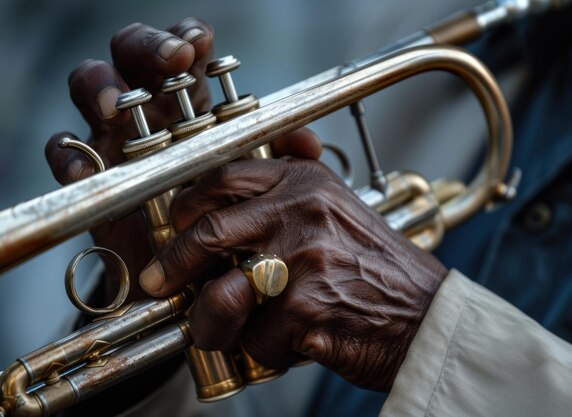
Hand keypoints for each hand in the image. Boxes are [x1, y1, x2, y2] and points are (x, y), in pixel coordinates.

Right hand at [44, 19, 320, 300]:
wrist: (188, 271)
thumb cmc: (220, 214)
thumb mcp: (252, 186)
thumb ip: (279, 160)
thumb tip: (308, 145)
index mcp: (188, 102)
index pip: (181, 50)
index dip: (185, 36)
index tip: (199, 45)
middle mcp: (149, 109)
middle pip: (132, 53)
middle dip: (147, 47)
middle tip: (169, 60)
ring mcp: (114, 135)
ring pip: (90, 86)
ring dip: (101, 86)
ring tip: (117, 104)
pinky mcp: (91, 173)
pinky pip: (66, 152)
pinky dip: (71, 156)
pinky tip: (87, 168)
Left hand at [139, 158, 447, 390]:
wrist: (426, 313)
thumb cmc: (374, 267)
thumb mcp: (335, 211)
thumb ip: (285, 198)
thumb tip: (219, 205)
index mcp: (305, 183)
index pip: (224, 177)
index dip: (187, 204)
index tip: (173, 226)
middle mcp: (302, 212)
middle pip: (208, 231)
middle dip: (172, 263)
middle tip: (159, 282)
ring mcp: (304, 259)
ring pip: (221, 295)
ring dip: (210, 323)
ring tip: (216, 333)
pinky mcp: (307, 308)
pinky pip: (257, 338)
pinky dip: (261, 351)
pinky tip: (286, 345)